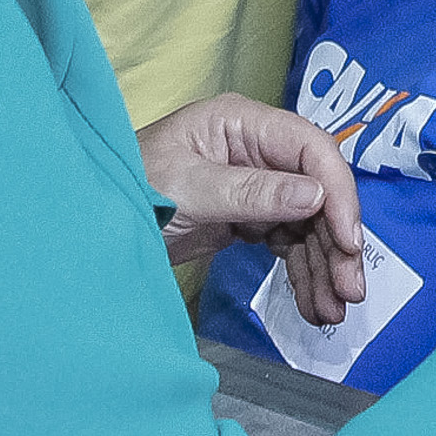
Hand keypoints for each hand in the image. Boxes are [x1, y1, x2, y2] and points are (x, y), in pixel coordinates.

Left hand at [136, 93, 365, 325]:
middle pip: (317, 192)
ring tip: (334, 310)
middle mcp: (258, 151)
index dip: (336, 194)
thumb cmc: (128, 189)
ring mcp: (256, 185)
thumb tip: (316, 197)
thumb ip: (252, 192)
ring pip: (308, 224)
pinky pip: (288, 244)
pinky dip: (303, 273)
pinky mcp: (248, 218)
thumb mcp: (189, 189)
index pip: (311, 150)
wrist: (85, 226)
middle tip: (350, 290)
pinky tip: (314, 302)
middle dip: (336, 242)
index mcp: (244, 125)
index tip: (349, 241)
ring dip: (324, 266)